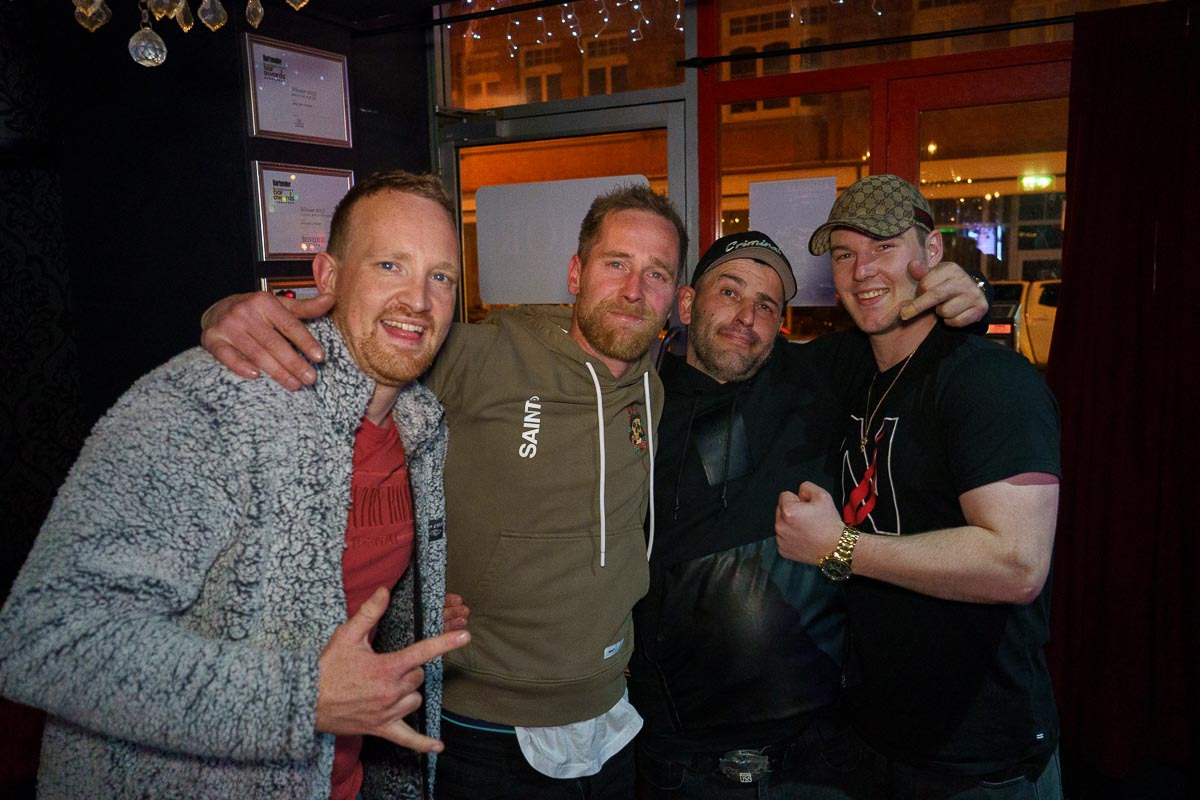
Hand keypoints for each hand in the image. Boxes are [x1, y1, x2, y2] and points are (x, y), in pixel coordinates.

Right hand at [200, 291, 332, 390]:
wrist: (216, 310)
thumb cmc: (255, 311)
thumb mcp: (279, 306)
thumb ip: (305, 307)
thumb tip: (331, 299)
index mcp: (264, 302)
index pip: (289, 325)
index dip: (306, 342)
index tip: (320, 357)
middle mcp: (245, 312)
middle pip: (274, 342)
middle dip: (294, 362)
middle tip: (310, 378)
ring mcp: (228, 326)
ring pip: (256, 352)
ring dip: (276, 371)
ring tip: (294, 384)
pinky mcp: (213, 339)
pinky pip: (227, 356)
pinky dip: (240, 366)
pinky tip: (256, 376)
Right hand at [315, 587, 469, 751]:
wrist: (305, 702)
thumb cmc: (326, 668)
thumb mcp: (347, 636)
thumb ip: (369, 613)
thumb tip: (384, 591)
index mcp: (386, 667)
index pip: (422, 652)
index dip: (445, 642)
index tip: (465, 636)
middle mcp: (391, 691)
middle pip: (419, 677)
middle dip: (411, 669)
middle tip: (389, 666)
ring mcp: (387, 712)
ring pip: (416, 700)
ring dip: (409, 692)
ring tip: (389, 687)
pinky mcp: (380, 729)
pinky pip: (407, 739)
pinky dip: (423, 744)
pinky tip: (437, 747)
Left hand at [775, 481, 842, 564]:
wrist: (835, 547)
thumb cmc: (829, 525)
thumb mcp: (823, 495)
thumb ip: (806, 487)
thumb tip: (799, 492)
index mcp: (788, 511)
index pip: (785, 495)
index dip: (798, 499)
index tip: (807, 507)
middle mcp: (781, 526)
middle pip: (781, 509)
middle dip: (792, 511)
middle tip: (808, 518)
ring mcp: (781, 540)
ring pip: (782, 524)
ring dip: (790, 524)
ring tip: (807, 529)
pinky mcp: (783, 550)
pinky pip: (783, 537)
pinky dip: (791, 537)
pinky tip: (804, 538)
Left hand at [901, 260, 987, 326]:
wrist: (973, 293)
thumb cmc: (946, 285)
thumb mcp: (934, 276)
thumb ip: (921, 273)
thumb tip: (911, 264)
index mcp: (950, 269)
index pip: (926, 284)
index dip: (918, 293)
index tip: (913, 298)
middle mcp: (963, 279)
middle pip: (935, 296)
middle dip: (917, 307)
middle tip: (904, 315)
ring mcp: (973, 294)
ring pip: (945, 312)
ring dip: (940, 314)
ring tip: (945, 307)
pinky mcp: (980, 308)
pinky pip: (956, 321)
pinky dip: (951, 322)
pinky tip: (954, 314)